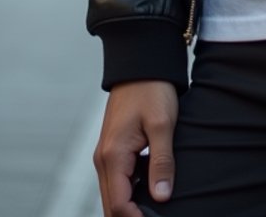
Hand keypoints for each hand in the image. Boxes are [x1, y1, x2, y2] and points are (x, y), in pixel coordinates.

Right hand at [94, 80, 179, 215]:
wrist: (140, 64)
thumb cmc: (152, 90)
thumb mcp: (162, 124)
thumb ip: (162, 162)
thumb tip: (162, 197)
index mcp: (113, 156)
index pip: (119, 205)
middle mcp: (103, 159)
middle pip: (111, 206)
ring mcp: (105, 155)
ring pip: (113, 195)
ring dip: (129, 207)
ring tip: (154, 210)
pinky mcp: (112, 150)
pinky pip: (117, 182)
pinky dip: (130, 193)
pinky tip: (149, 193)